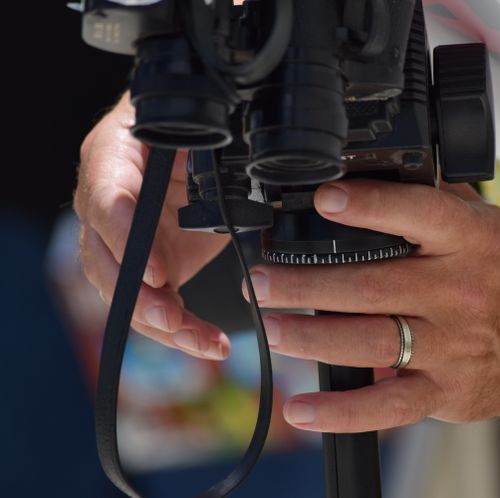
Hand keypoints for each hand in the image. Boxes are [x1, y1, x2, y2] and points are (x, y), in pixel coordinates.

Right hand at [74, 94, 230, 359]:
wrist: (189, 142)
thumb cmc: (190, 126)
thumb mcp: (199, 128)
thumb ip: (205, 148)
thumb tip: (245, 176)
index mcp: (112, 158)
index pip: (106, 200)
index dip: (126, 239)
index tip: (157, 273)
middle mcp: (106, 204)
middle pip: (105, 262)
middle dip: (139, 299)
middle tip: (173, 320)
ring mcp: (124, 241)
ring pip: (126, 294)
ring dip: (163, 324)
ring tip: (205, 343)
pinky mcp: (149, 266)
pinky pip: (154, 304)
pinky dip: (182, 329)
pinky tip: (211, 343)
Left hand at [244, 179, 499, 431]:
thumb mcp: (486, 225)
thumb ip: (434, 201)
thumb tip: (373, 171)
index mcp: (470, 242)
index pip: (417, 213)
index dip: (368, 206)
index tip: (323, 200)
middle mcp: (460, 292)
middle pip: (370, 285)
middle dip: (304, 283)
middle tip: (260, 281)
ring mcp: (452, 346)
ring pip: (369, 341)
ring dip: (310, 335)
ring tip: (269, 328)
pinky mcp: (446, 391)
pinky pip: (388, 406)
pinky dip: (341, 411)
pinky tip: (302, 408)